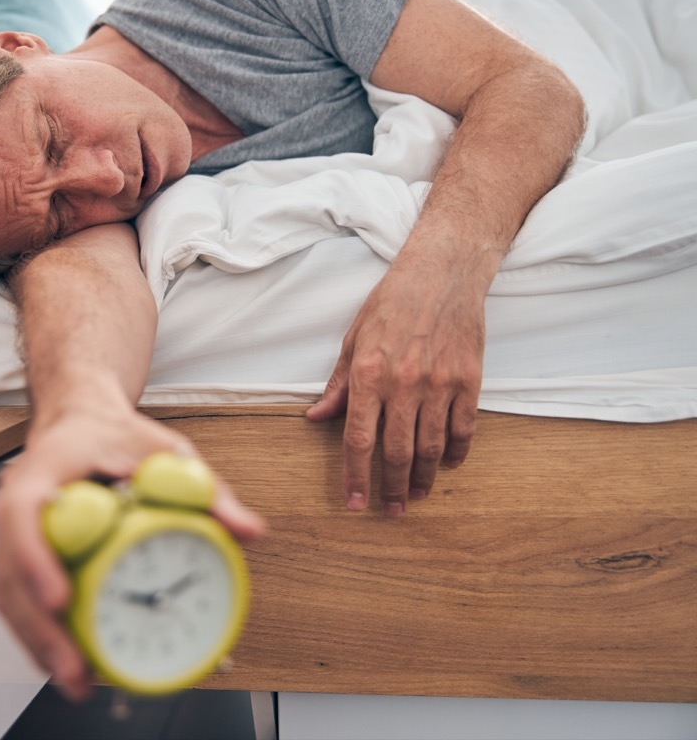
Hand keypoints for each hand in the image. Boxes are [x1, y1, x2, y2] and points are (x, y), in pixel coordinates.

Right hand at [0, 401, 263, 700]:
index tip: (62, 598)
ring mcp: (17, 534)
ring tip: (75, 679)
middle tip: (76, 667)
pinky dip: (40, 635)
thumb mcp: (164, 451)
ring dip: (38, 643)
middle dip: (40, 628)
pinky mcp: (24, 556)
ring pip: (10, 595)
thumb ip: (207, 489)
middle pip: (10, 572)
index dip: (36, 560)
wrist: (82, 424)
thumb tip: (248, 531)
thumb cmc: (114, 435)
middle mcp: (20, 505)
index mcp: (44, 471)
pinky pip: (20, 600)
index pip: (23, 516)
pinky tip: (67, 662)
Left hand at [306, 261, 484, 515]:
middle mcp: (403, 383)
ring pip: (432, 447)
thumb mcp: (353, 340)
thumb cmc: (391, 303)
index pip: (358, 439)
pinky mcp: (469, 380)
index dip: (355, 476)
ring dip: (424, 479)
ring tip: (416, 495)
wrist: (442, 273)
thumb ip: (337, 385)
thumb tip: (315, 418)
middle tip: (390, 511)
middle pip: (397, 452)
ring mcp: (440, 383)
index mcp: (368, 374)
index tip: (354, 502)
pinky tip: (447, 465)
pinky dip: (456, 452)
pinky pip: (464, 429)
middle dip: (392, 488)